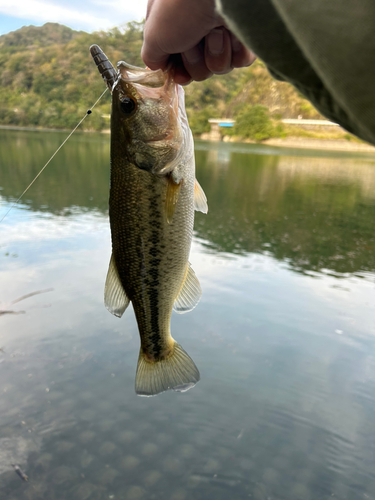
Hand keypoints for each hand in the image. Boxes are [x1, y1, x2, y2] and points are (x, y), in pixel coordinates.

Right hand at [141, 0, 255, 84]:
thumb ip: (152, 55)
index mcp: (175, 22)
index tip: (180, 76)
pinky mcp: (246, 32)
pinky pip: (241, 60)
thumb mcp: (154, 35)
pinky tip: (232, 31)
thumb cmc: (179, 7)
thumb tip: (157, 67)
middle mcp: (198, 24)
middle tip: (195, 40)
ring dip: (216, 54)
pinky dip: (236, 50)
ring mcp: (223, 28)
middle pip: (199, 69)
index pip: (177, 61)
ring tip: (215, 30)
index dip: (180, 71)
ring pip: (220, 66)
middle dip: (196, 61)